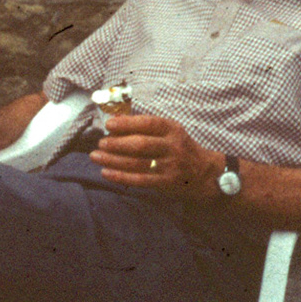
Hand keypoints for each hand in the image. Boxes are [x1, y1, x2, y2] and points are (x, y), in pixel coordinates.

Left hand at [90, 113, 214, 197]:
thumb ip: (145, 126)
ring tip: (96, 156)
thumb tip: (115, 119)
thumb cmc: (179, 148)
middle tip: (101, 142)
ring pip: (137, 163)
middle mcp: (173, 147)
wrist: (204, 173)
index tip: (109, 124)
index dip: (127, 123)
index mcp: (173, 129)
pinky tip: (105, 172)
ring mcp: (170, 166)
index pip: (149, 123)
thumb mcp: (169, 132)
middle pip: (141, 144)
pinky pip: (139, 180)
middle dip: (116, 143)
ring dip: (112, 160)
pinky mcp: (166, 182)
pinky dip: (120, 176)